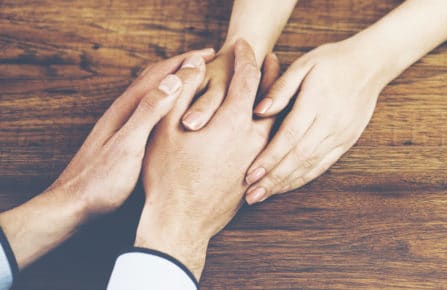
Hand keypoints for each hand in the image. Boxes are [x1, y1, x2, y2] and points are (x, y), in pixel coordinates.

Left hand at [47, 49, 215, 215]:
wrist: (72, 208)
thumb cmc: (100, 182)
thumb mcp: (128, 145)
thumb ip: (149, 112)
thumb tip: (174, 80)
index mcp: (127, 109)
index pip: (160, 74)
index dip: (187, 61)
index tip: (212, 54)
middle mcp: (124, 112)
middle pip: (157, 79)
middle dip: (184, 67)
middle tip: (210, 62)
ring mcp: (124, 126)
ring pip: (155, 95)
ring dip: (178, 84)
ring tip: (201, 83)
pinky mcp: (126, 141)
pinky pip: (154, 113)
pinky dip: (171, 104)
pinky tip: (179, 116)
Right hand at [136, 40, 278, 278]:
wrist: (181, 223)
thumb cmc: (167, 175)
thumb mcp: (165, 128)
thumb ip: (181, 92)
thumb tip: (194, 64)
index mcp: (232, 122)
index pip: (248, 78)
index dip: (245, 56)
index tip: (243, 45)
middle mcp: (254, 139)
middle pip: (273, 99)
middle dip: (272, 75)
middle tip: (273, 59)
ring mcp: (259, 159)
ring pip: (276, 123)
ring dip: (275, 102)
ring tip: (271, 89)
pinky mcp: (257, 175)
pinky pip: (272, 144)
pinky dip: (273, 127)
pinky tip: (266, 125)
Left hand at [243, 40, 391, 203]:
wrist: (370, 65)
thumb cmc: (332, 61)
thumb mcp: (304, 64)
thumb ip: (280, 88)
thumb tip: (258, 111)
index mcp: (317, 102)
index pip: (290, 136)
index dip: (269, 157)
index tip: (250, 173)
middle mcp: (331, 123)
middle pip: (299, 157)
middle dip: (274, 178)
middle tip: (251, 195)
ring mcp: (342, 135)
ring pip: (312, 165)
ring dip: (287, 183)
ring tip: (264, 195)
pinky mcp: (347, 141)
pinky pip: (324, 164)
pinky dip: (304, 177)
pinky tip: (287, 185)